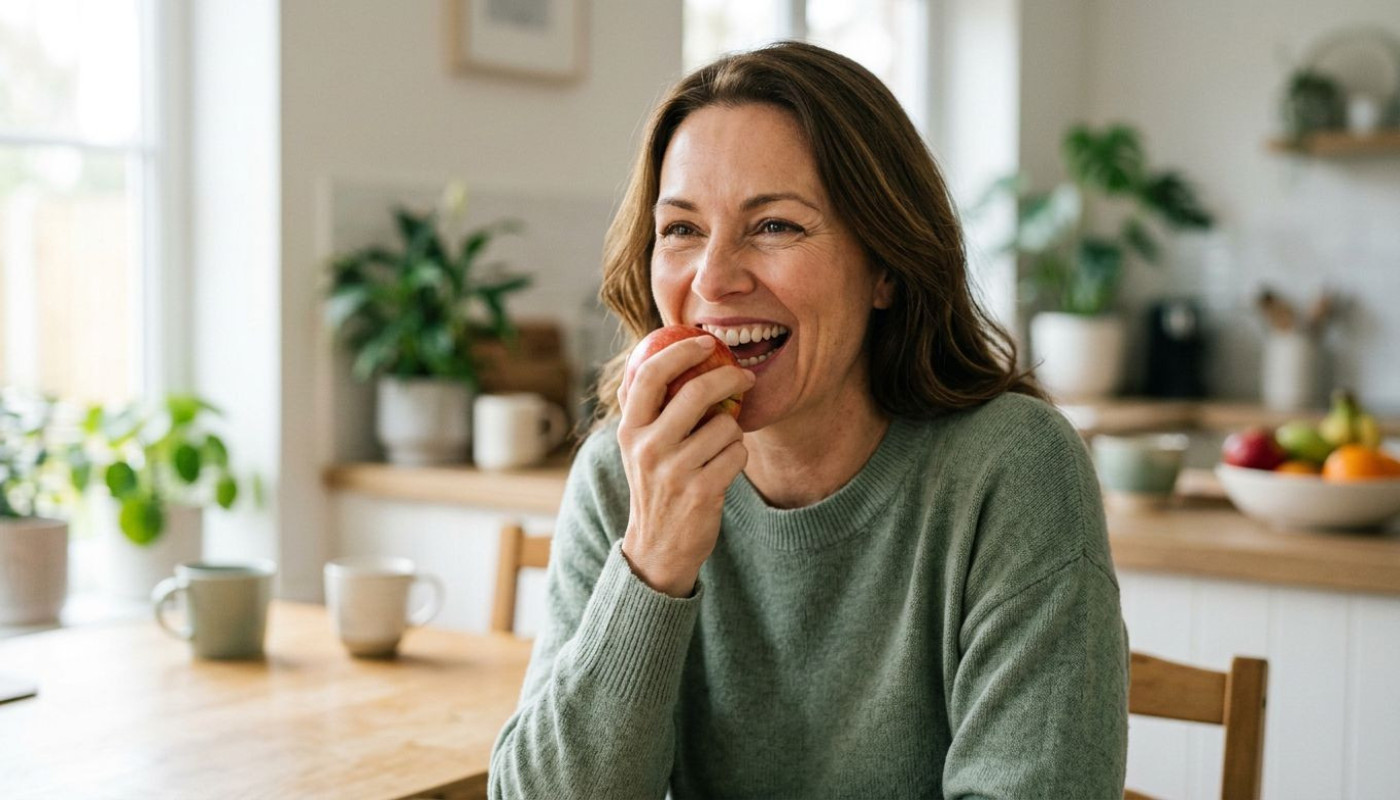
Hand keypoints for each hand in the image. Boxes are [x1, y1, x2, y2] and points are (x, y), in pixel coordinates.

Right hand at [616, 335, 754, 596]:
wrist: (658, 548)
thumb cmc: (654, 486)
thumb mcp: (636, 447)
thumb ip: (642, 407)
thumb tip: (653, 356)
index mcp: (629, 430)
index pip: (651, 374)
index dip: (681, 351)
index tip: (705, 341)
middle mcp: (648, 448)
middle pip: (697, 392)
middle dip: (729, 378)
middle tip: (744, 377)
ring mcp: (675, 471)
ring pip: (725, 425)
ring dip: (732, 431)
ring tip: (719, 447)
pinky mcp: (702, 491)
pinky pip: (737, 453)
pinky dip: (738, 455)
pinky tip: (723, 468)